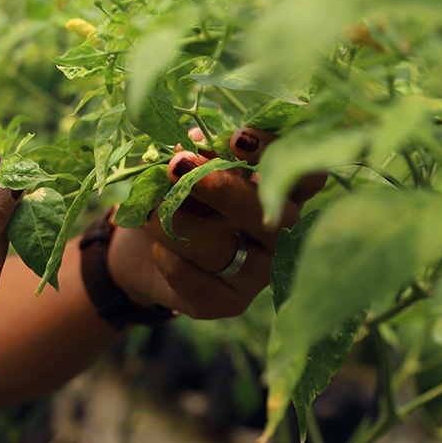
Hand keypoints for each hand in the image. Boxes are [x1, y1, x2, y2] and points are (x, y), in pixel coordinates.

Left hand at [107, 127, 326, 318]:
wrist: (138, 248)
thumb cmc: (172, 197)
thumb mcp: (182, 170)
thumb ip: (197, 155)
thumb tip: (195, 141)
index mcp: (275, 196)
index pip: (303, 177)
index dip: (277, 157)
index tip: (237, 138)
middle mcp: (276, 237)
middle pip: (273, 218)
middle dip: (224, 189)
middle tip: (179, 166)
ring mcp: (255, 275)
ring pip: (223, 249)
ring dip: (177, 223)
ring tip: (151, 212)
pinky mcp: (226, 303)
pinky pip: (200, 284)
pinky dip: (171, 261)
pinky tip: (158, 250)